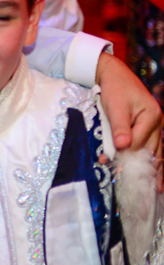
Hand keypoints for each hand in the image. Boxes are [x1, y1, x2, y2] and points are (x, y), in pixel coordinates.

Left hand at [96, 52, 163, 190]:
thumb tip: (122, 147)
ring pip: (155, 152)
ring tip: (154, 189)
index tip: (107, 161)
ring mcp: (155, 127)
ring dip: (151, 168)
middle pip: (150, 150)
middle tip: (134, 184)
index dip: (122, 153)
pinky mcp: (149, 129)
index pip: (138, 142)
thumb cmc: (115, 89)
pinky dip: (153, 162)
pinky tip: (156, 178)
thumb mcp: (114, 106)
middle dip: (140, 166)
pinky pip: (153, 149)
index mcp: (152, 117)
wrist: (114, 75)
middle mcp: (158, 123)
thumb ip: (119, 127)